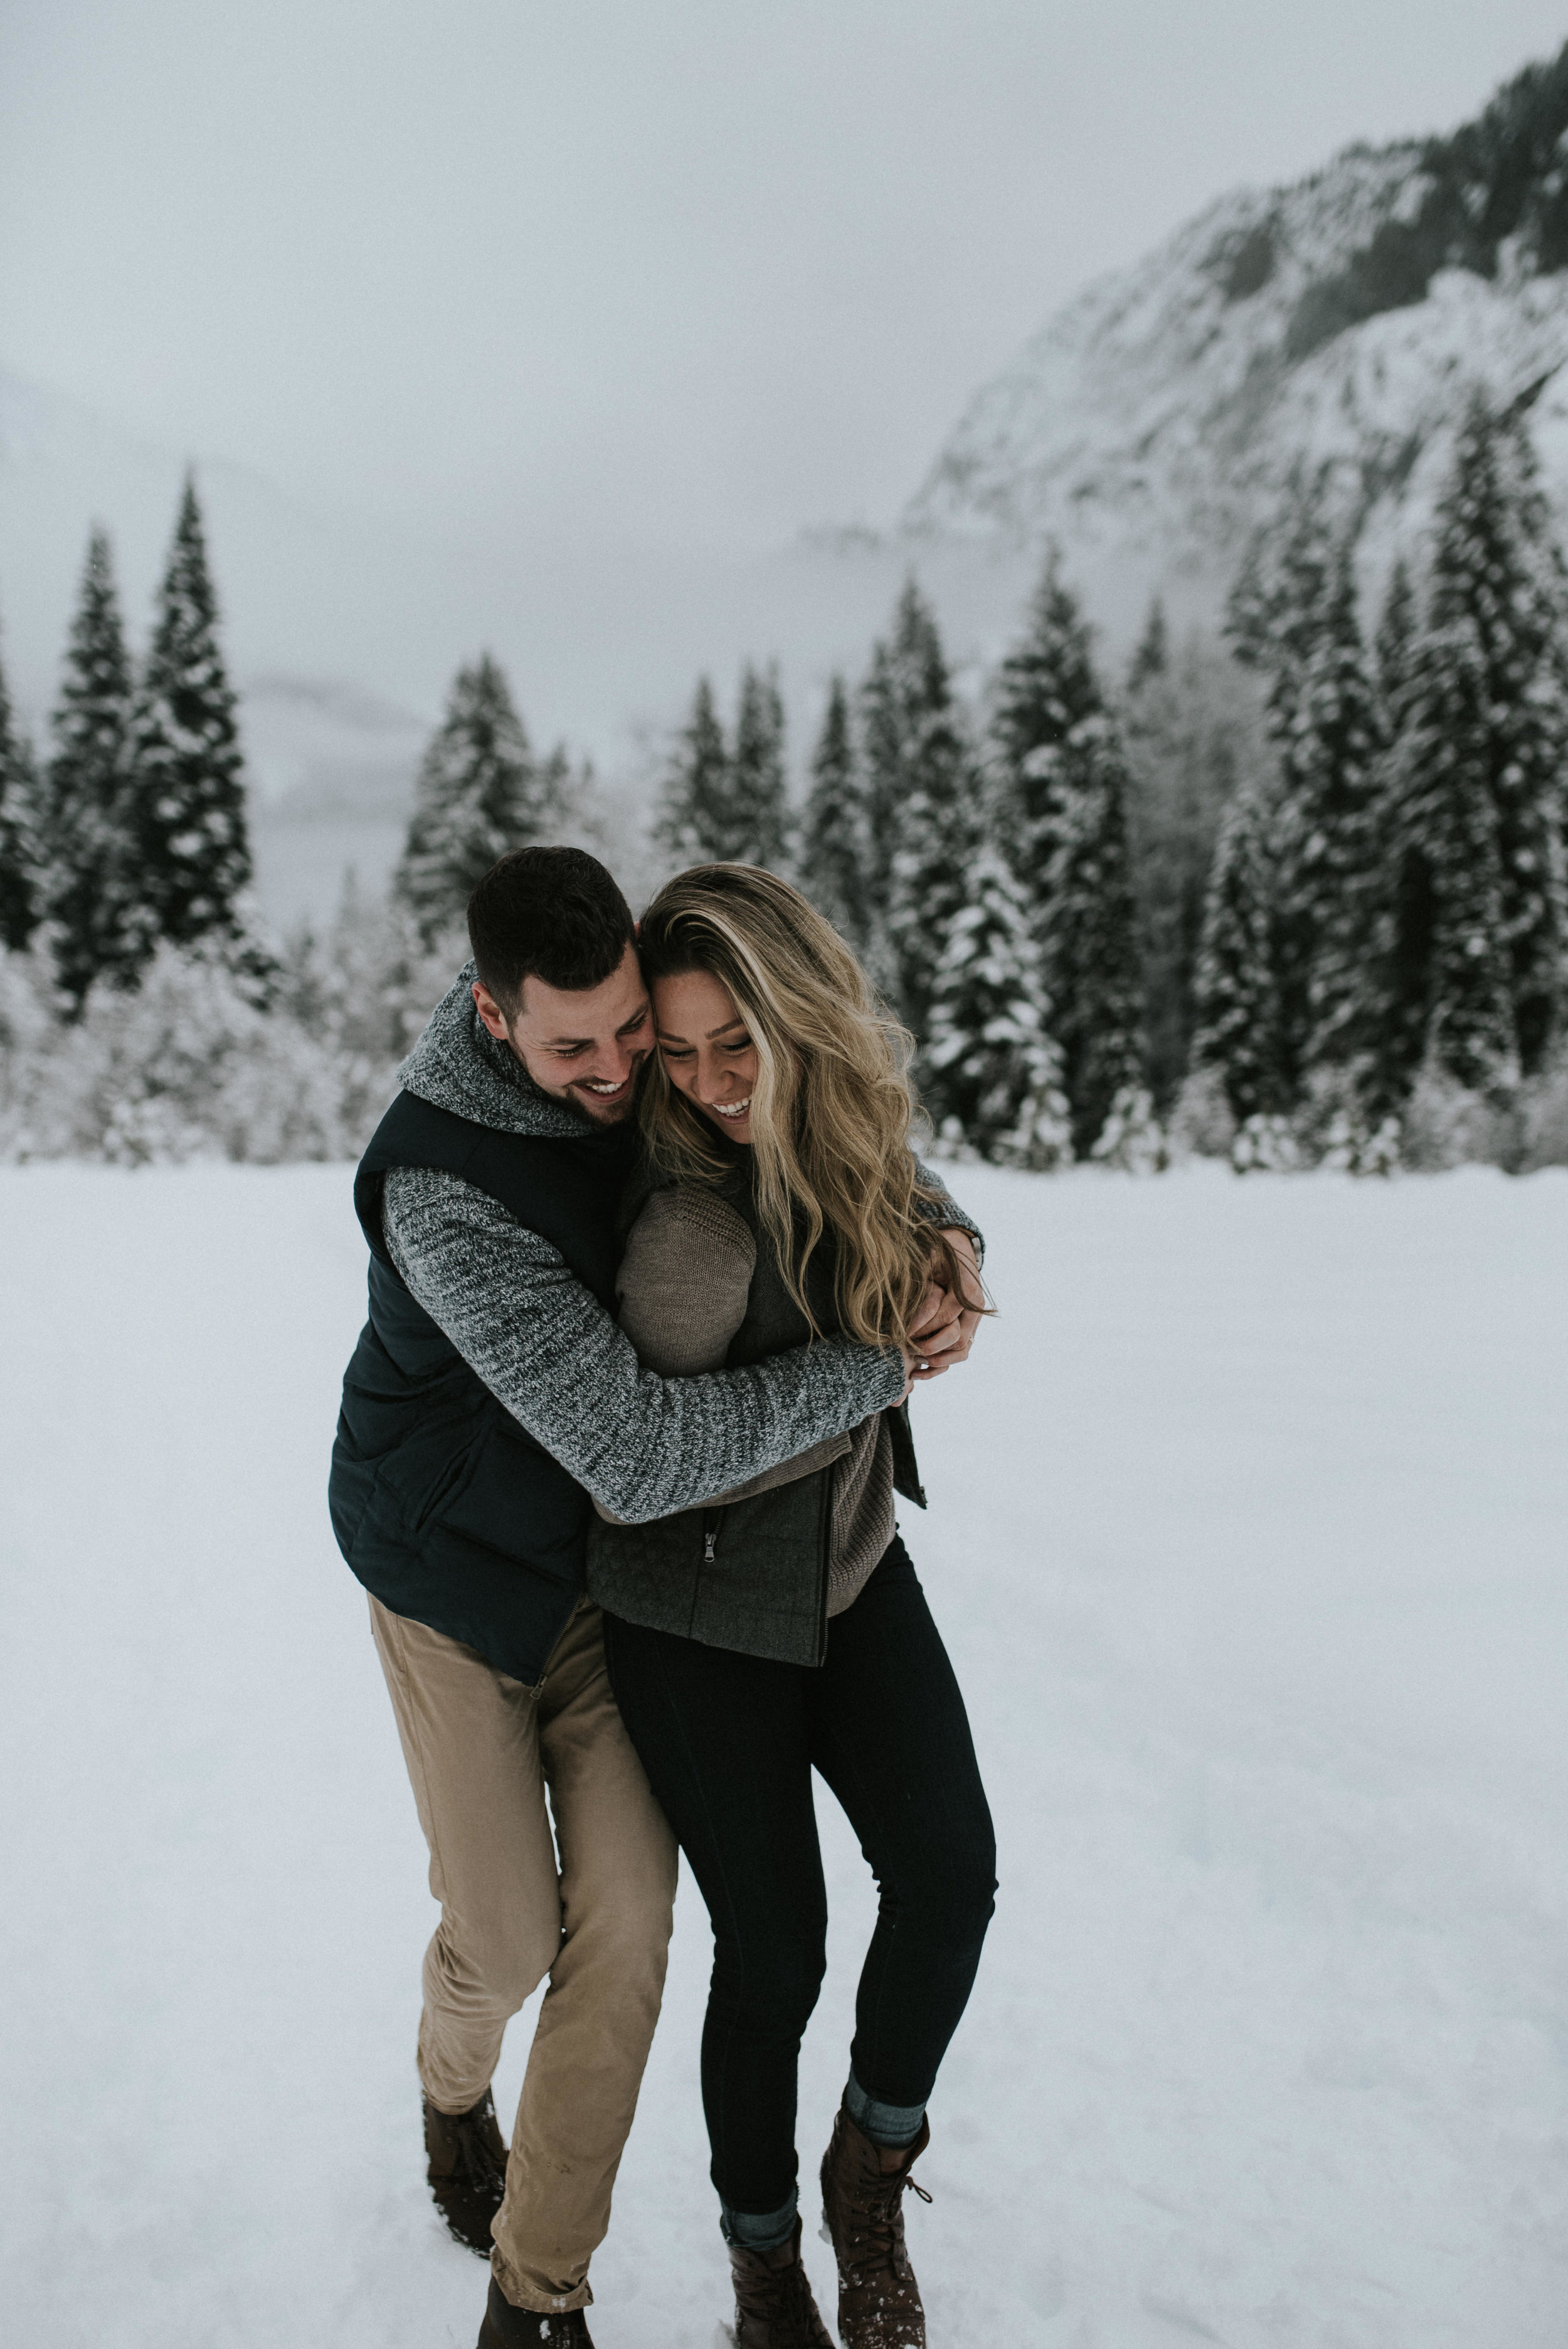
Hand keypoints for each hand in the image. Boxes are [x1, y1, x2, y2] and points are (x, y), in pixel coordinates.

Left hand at [907, 1229, 984, 1380]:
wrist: (960, 1248)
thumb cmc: (941, 1250)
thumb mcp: (930, 1253)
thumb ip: (920, 1268)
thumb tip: (903, 1285)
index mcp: (966, 1290)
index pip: (945, 1316)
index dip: (921, 1326)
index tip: (900, 1333)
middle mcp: (974, 1308)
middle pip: (956, 1338)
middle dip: (930, 1345)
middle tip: (906, 1348)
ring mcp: (974, 1320)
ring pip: (962, 1351)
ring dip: (939, 1360)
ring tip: (914, 1363)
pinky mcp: (969, 1328)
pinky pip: (961, 1353)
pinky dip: (943, 1363)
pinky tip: (920, 1371)